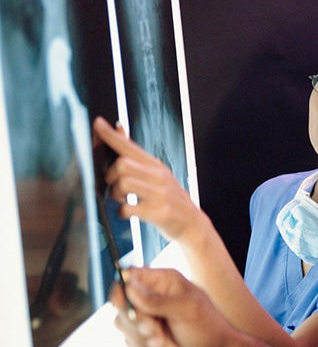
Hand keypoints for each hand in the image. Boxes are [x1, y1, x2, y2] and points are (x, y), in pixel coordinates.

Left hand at [92, 117, 200, 241]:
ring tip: (122, 199)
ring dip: (115, 194)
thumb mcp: (157, 173)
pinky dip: (122, 212)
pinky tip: (128, 212)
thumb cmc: (170, 198)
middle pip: (122, 164)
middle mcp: (159, 176)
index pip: (129, 146)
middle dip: (110, 176)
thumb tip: (118, 127)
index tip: (97, 123)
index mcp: (156, 165)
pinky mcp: (159, 212)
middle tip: (115, 185)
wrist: (193, 223)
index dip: (110, 135)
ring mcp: (160, 194)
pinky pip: (128, 208)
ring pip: (123, 183)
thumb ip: (135, 154)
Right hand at [110, 267, 233, 346]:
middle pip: (121, 299)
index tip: (121, 300)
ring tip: (161, 341)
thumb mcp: (186, 309)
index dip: (122, 286)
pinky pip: (128, 340)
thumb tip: (129, 287)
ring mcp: (145, 317)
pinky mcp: (142, 337)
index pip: (132, 275)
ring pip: (121, 322)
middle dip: (133, 317)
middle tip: (151, 328)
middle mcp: (151, 296)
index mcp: (163, 281)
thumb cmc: (207, 326)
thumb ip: (156, 300)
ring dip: (140, 335)